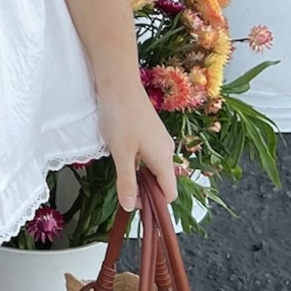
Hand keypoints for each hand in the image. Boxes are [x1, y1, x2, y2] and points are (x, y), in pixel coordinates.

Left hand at [97, 84, 177, 214]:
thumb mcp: (121, 153)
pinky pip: (150, 156)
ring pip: (155, 169)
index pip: (170, 193)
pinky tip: (123, 159)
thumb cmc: (121, 118)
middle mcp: (167, 150)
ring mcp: (160, 140)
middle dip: (147, 192)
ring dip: (142, 178)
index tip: (135, 207)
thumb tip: (130, 208)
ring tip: (121, 177)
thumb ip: (127, 181)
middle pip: (163, 182)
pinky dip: (140, 164)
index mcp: (164, 158)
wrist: (120, 83)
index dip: (155, 205)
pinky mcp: (151, 132)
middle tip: (124, 194)